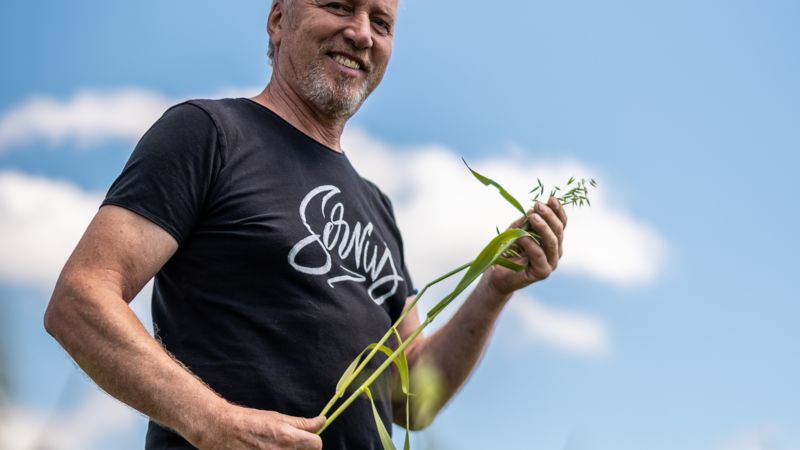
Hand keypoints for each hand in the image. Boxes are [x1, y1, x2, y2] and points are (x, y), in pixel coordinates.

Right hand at [191, 404, 324, 449]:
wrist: (222, 430)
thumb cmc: (249, 421)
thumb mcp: (277, 417)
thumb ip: (302, 423)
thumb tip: (322, 421)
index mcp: (287, 438)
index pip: (316, 445)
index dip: (314, 440)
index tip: (307, 438)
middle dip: (300, 449)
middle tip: (289, 443)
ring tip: (274, 446)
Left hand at [484, 196, 567, 296]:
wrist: (498, 274)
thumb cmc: (508, 250)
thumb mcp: (516, 231)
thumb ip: (526, 222)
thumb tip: (533, 211)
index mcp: (553, 239)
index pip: (561, 223)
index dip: (558, 211)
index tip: (551, 198)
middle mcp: (555, 251)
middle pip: (558, 230)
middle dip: (549, 216)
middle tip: (537, 205)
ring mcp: (551, 262)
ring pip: (552, 242)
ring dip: (543, 227)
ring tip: (532, 217)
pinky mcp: (542, 272)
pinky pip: (539, 255)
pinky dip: (530, 244)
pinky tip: (521, 237)